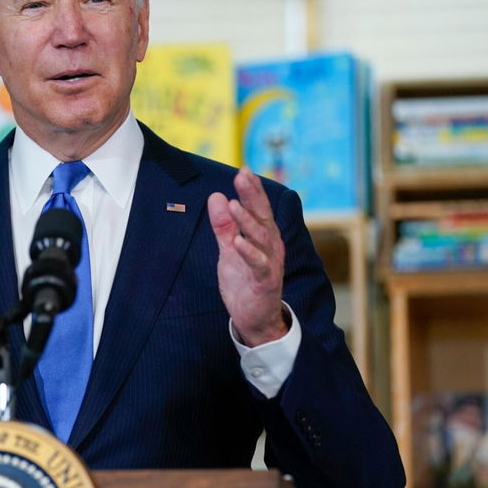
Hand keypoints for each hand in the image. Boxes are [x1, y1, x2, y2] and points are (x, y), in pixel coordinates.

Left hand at [207, 167, 287, 346]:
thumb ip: (223, 225)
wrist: (255, 318)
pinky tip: (237, 242)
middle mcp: (271, 246)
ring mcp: (269, 263)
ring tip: (235, 204)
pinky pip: (258, 265)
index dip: (252, 189)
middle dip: (253, 196)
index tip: (244, 169)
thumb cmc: (244, 281)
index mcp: (264, 236)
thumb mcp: (229, 250)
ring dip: (248, 221)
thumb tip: (216, 196)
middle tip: (243, 176)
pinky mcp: (264, 282)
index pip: (258, 208)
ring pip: (262, 238)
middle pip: (263, 216)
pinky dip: (248, 252)